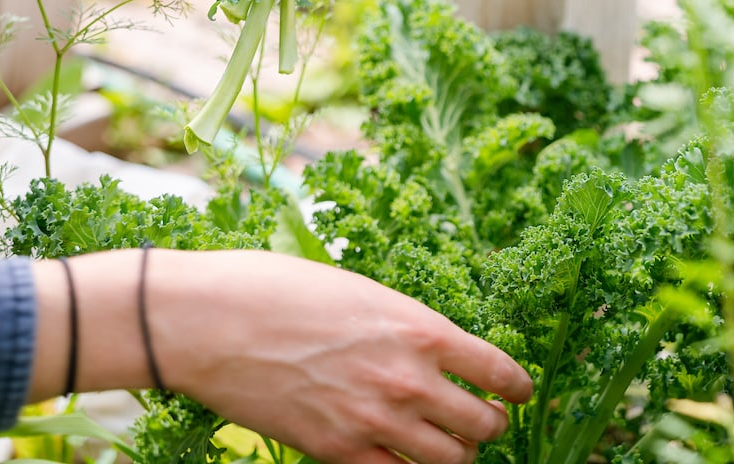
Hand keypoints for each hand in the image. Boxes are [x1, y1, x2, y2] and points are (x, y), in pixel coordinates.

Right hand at [30, 250, 531, 463]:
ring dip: (457, 455)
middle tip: (486, 421)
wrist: (212, 322)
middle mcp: (406, 378)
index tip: (521, 391)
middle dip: (490, 426)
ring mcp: (373, 422)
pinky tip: (402, 460)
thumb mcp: (354, 287)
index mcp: (415, 326)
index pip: (495, 368)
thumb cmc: (277, 286)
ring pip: (449, 462)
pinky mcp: (335, 453)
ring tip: (452, 446)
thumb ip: (397, 322)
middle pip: (481, 426)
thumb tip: (423, 344)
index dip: (516, 385)